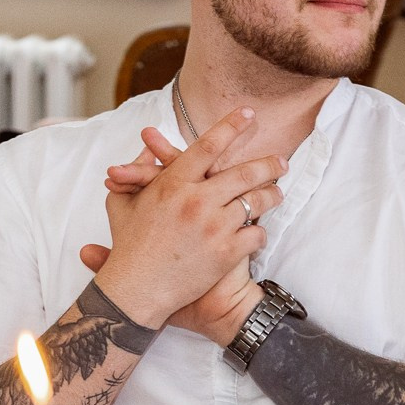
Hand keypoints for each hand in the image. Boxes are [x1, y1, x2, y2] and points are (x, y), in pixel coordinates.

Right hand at [81, 111, 282, 329]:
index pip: (208, 146)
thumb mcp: (122, 202)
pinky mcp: (225, 252)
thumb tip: (148, 148)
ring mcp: (213, 227)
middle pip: (243, 173)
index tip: (248, 115)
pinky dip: (260, 232)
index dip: (231, 127)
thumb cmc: (129, 246)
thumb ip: (136, 170)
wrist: (137, 289)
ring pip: (256, 202)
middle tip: (282, 161)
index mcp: (172, 184)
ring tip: (277, 193)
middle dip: (268, 164)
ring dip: (271, 195)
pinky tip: (259, 231)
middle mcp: (196, 201)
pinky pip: (256, 234)